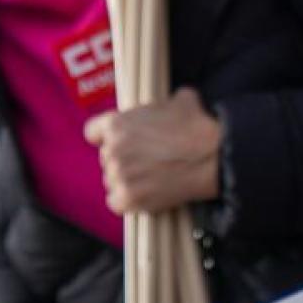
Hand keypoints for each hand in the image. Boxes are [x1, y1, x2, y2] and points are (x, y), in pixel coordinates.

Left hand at [84, 88, 224, 214]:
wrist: (210, 156)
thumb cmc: (194, 126)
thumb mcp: (178, 100)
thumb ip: (162, 105)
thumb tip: (171, 105)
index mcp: (117, 123)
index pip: (92, 132)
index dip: (105, 136)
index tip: (117, 140)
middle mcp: (112, 150)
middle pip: (107, 158)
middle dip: (123, 158)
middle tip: (145, 160)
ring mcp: (119, 176)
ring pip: (112, 181)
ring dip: (126, 180)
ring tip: (149, 178)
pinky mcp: (129, 199)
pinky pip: (117, 203)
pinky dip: (128, 201)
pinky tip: (145, 194)